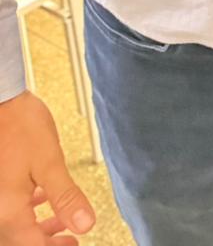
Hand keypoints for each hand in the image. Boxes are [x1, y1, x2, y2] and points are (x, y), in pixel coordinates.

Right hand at [0, 92, 94, 244]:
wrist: (0, 100)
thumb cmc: (20, 125)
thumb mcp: (50, 161)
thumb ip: (66, 196)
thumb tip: (84, 224)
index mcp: (9, 209)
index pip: (32, 245)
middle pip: (21, 238)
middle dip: (46, 242)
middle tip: (70, 241)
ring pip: (16, 224)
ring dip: (38, 228)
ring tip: (61, 224)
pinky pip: (10, 207)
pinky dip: (28, 210)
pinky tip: (40, 199)